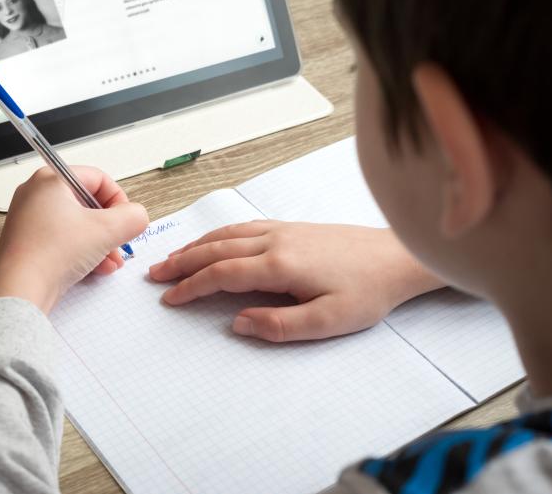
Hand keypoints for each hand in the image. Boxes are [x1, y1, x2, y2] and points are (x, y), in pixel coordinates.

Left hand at [0, 166, 147, 313]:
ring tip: (111, 261)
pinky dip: (83, 251)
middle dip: (110, 227)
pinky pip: (64, 240)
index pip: (99, 178)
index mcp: (51, 179)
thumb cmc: (51, 254)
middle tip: (119, 242)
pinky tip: (95, 268)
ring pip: (78, 224)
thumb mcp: (107, 230)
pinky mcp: (29, 242)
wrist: (20, 289)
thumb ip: (133, 217)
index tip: (125, 220)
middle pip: (89, 203)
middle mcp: (36, 194)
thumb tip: (137, 216)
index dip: (119, 199)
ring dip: (100, 243)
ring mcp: (30, 219)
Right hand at [149, 221, 443, 341]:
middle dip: (181, 262)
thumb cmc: (367, 290)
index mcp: (279, 265)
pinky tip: (212, 241)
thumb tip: (238, 322)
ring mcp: (282, 230)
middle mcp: (274, 241)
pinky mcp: (291, 227)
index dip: (190, 287)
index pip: (221, 274)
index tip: (168, 299)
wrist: (397, 256)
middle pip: (215, 248)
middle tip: (154, 274)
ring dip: (195, 246)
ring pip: (226, 233)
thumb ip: (279, 325)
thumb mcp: (328, 321)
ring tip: (172, 258)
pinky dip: (218, 234)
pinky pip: (242, 226)